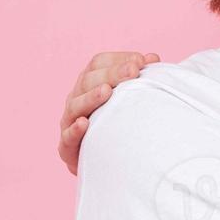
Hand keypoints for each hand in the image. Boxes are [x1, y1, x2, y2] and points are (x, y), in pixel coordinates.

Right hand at [58, 51, 158, 172]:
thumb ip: (138, 78)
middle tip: (133, 71)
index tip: (141, 61)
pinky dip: (74, 130)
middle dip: (112, 74)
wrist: (106, 162)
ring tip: (107, 91)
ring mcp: (69, 121)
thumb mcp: (129, 99)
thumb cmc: (119, 123)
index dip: (118, 60)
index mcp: (89, 83)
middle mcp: (76, 98)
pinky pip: (67, 137)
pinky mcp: (67, 147)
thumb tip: (152, 57)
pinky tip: (85, 124)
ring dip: (91, 97)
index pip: (98, 63)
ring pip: (76, 105)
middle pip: (88, 80)